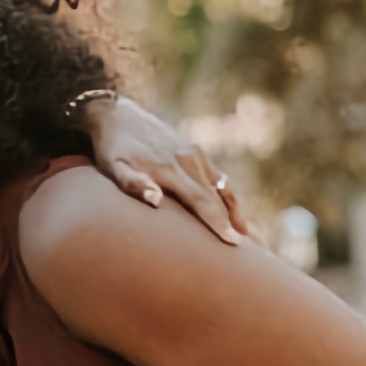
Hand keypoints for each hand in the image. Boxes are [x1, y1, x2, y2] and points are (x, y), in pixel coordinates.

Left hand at [84, 95, 250, 246]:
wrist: (116, 114)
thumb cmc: (111, 149)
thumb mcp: (113, 167)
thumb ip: (132, 183)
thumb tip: (155, 199)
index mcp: (171, 169)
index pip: (202, 202)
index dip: (219, 224)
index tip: (234, 244)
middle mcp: (189, 161)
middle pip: (219, 198)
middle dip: (236, 224)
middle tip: (254, 250)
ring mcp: (194, 154)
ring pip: (223, 187)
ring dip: (237, 211)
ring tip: (251, 236)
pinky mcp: (195, 151)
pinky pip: (217, 177)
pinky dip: (228, 196)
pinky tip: (233, 211)